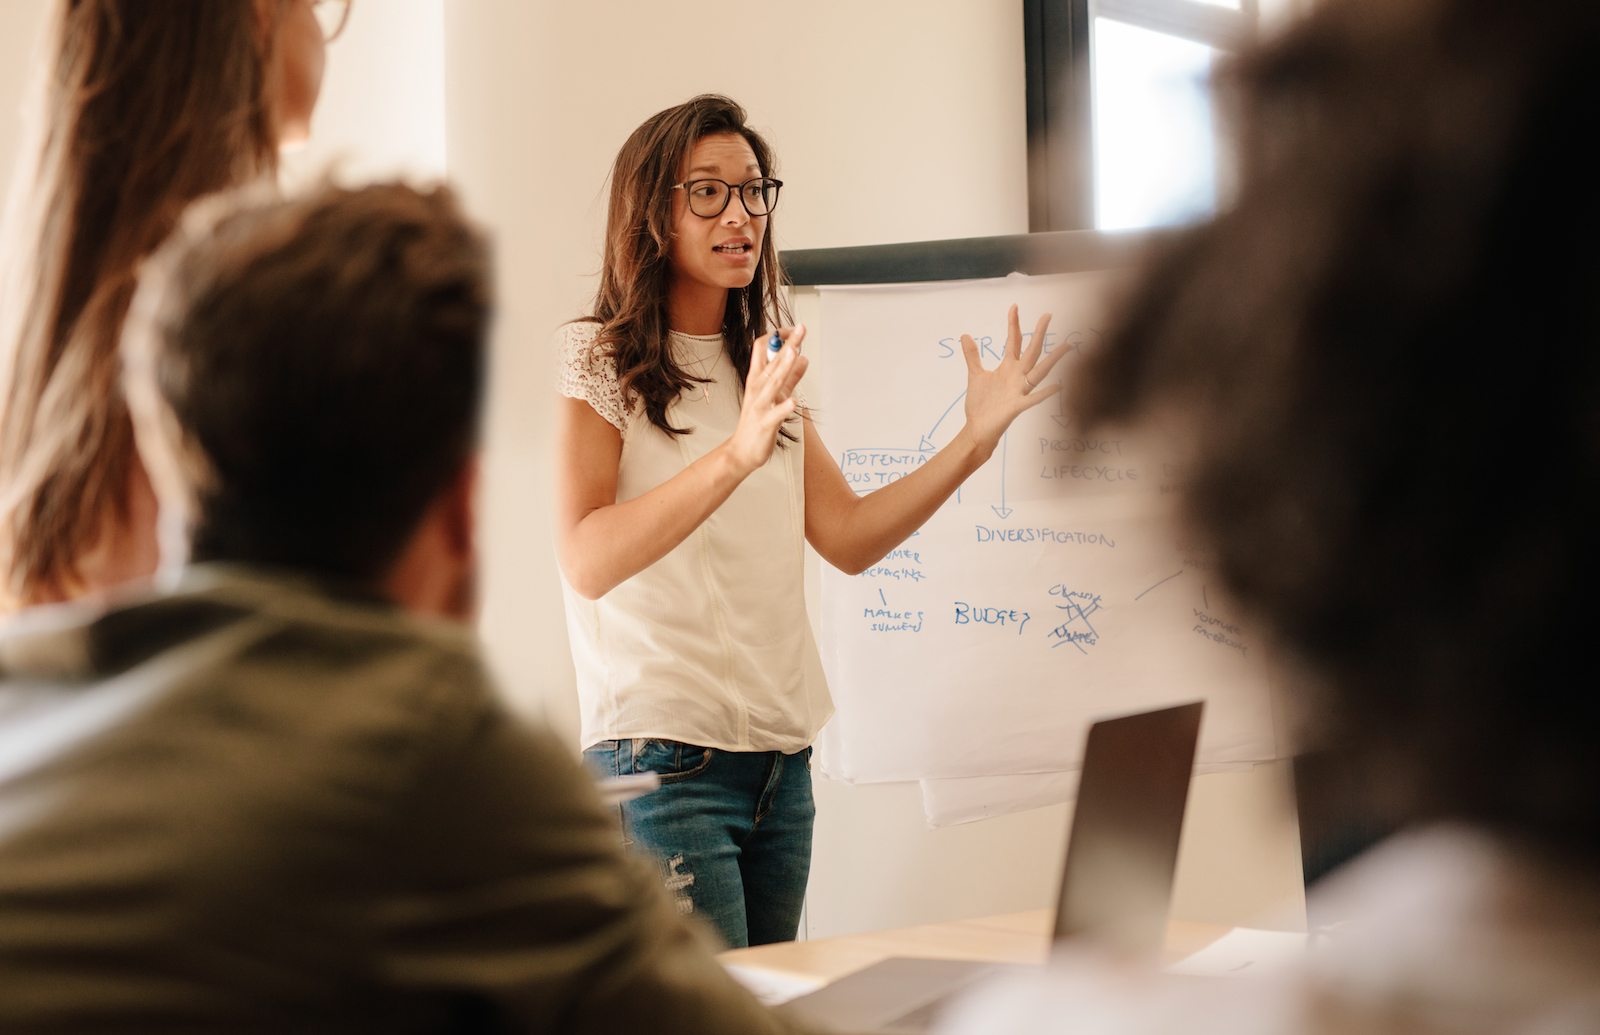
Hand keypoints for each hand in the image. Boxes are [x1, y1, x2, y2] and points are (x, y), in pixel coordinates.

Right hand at [720, 324, 809, 476]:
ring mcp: (760, 406)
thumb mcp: (776, 395)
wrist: (741, 451)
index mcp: (757, 379)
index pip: (762, 348)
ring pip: (772, 383)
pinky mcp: (765, 423)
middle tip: (801, 329)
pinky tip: (793, 402)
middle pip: (771, 361)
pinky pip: (774, 414)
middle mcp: (756, 388)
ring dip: (783, 367)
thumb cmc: (757, 423)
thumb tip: (804, 358)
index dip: (778, 336)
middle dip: (786, 344)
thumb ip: (790, 377)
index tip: (793, 330)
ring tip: (794, 353)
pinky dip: (783, 407)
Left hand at [960, 305, 1067, 456]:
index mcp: (1008, 368)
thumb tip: (965, 335)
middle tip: (1048, 315)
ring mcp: (1019, 390)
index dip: (1014, 324)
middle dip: (1038, 333)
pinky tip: (1058, 386)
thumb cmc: (980, 404)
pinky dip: (1045, 393)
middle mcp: (1017, 376)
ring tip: (1067, 346)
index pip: (1014, 341)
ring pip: (1039, 371)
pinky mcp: (1017, 406)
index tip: (1014, 306)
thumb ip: (972, 356)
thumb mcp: (975, 375)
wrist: (977, 429)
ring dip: (1053, 359)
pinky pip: (1033, 398)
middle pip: (1031, 350)